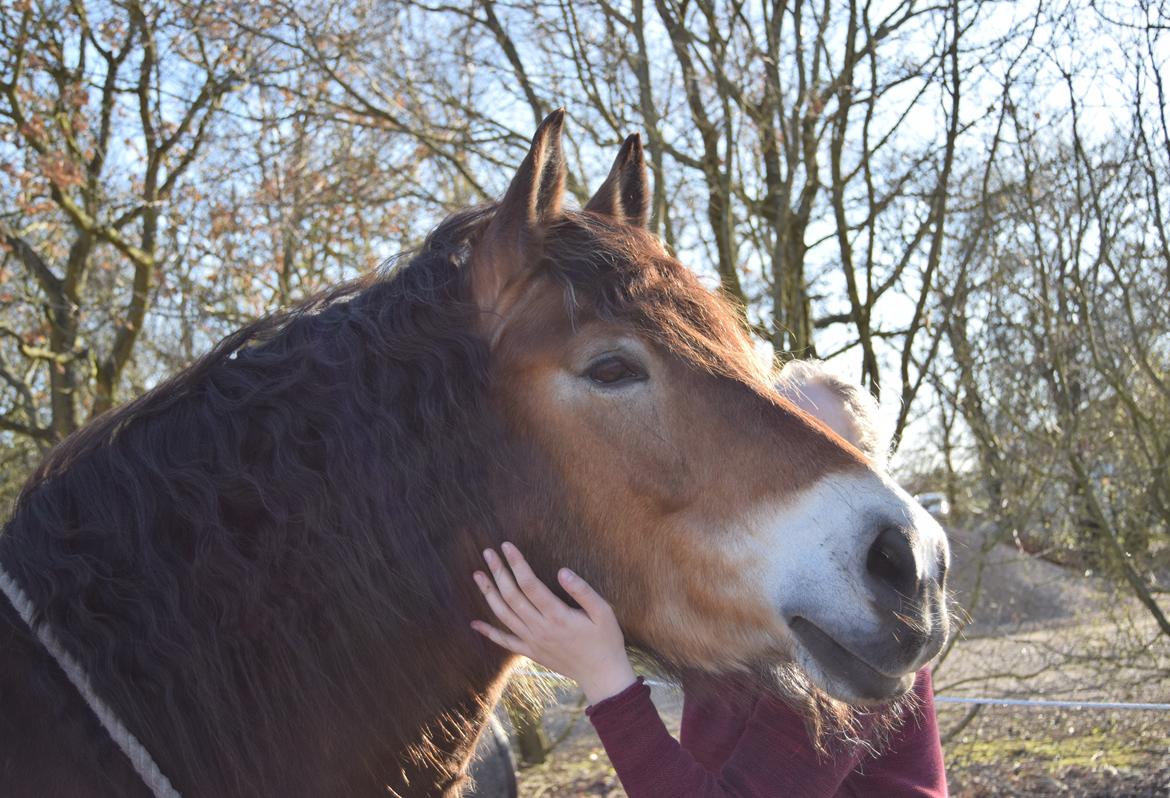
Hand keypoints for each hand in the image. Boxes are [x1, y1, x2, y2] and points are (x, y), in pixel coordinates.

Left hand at [471, 542, 636, 704]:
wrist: (601, 675)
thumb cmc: (606, 640)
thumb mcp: (603, 612)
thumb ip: (582, 591)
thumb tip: (562, 571)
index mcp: (558, 615)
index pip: (530, 584)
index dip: (516, 563)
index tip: (506, 546)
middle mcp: (540, 628)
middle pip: (512, 596)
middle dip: (499, 572)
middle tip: (488, 553)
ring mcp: (533, 641)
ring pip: (504, 615)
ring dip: (489, 594)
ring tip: (478, 575)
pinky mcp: (531, 652)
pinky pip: (505, 642)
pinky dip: (489, 632)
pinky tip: (474, 624)